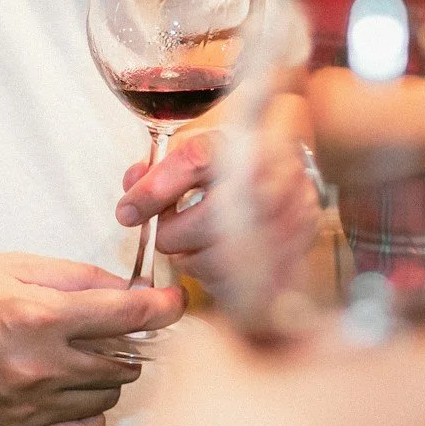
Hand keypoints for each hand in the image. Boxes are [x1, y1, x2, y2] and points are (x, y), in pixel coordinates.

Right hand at [0, 255, 182, 425]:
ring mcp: (28, 410)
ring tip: (75, 355)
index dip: (165, 306)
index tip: (173, 302)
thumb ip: (78, 277)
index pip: (131, 317)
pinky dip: (88, 416)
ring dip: (106, 375)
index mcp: (38, 318)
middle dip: (129, 339)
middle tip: (110, 325)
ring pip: (108, 397)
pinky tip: (69, 394)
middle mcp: (38, 370)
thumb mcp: (10, 266)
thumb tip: (132, 290)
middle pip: (126, 361)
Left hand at [116, 93, 322, 295]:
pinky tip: (217, 257)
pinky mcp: (296, 249)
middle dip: (172, 234)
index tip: (127, 212)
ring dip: (193, 259)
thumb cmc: (236, 160)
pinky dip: (219, 276)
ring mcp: (291, 216)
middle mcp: (273, 177)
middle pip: (206, 221)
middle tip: (167, 232)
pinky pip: (242, 281)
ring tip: (193, 244)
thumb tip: (132, 185)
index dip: (154, 191)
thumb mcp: (199, 146)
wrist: (290, 169)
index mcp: (245, 143)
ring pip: (221, 259)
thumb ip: (160, 167)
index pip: (194, 162)